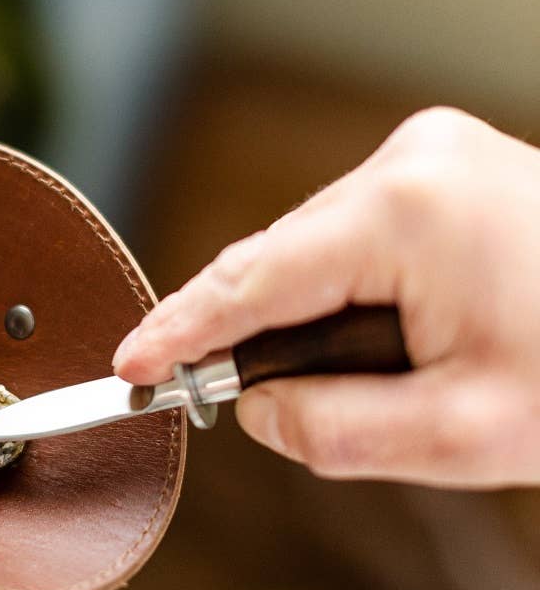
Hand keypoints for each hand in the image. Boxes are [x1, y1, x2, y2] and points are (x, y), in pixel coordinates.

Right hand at [114, 107, 539, 488]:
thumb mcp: (460, 435)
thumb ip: (331, 431)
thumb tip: (257, 410)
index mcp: (407, 213)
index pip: (254, 281)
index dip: (181, 330)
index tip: (129, 367)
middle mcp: (408, 161)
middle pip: (276, 261)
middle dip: (238, 334)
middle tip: (200, 394)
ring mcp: (426, 155)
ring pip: (309, 251)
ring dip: (298, 319)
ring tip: (329, 381)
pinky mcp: (438, 169)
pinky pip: (348, 237)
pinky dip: (334, 295)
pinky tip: (357, 341)